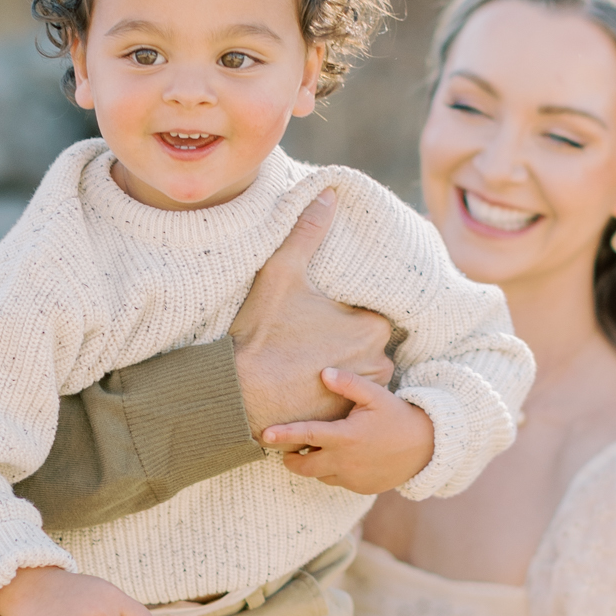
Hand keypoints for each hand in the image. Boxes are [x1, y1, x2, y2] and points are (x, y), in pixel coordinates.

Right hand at [230, 190, 393, 437]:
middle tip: (310, 340)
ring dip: (342, 370)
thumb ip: (307, 232)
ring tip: (307, 365)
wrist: (237, 395)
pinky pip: (346, 403)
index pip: (371, 313)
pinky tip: (306, 390)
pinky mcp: (344, 422)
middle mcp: (378, 364)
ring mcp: (361, 397)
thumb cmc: (261, 334)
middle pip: (368, 345)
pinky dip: (332, 398)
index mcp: (372, 328)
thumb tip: (328, 193)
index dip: (345, 313)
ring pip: (359, 374)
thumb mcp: (282, 274)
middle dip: (346, 342)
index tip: (322, 315)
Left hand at [262, 368, 436, 492]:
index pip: (306, 436)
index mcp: (346, 437)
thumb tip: (324, 373)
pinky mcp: (360, 489)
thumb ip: (349, 384)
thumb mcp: (376, 395)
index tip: (264, 435)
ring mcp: (353, 478)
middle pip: (303, 467)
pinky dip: (333, 472)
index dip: (283, 435)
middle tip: (287, 450)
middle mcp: (345, 462)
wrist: (426, 448)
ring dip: (313, 465)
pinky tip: (342, 458)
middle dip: (290, 460)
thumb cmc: (398, 417)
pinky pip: (337, 482)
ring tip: (317, 450)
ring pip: (319, 475)